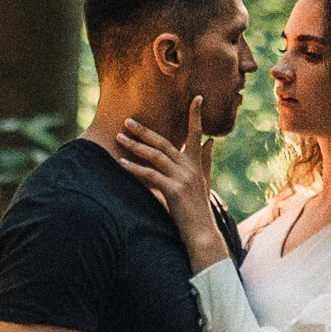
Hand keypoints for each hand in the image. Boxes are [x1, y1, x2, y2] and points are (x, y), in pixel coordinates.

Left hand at [112, 101, 232, 271]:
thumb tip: (211, 140)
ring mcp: (181, 178)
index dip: (196, 115)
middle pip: (164, 143)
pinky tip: (122, 163)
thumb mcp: (205, 182)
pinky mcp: (173, 190)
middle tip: (127, 120)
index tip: (196, 98)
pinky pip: (150, 175)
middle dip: (144, 131)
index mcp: (196, 164)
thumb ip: (206, 160)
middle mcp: (190, 167)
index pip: (196, 133)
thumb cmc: (199, 209)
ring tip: (119, 137)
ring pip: (155, 156)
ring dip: (135, 146)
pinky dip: (135, 168)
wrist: (202, 233)